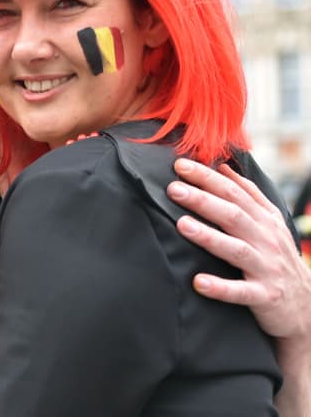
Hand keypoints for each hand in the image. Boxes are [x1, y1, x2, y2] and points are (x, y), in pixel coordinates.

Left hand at [168, 158, 310, 342]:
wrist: (306, 305)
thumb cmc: (278, 258)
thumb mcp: (269, 223)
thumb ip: (248, 195)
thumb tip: (223, 167)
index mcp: (264, 220)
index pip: (233, 192)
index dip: (207, 178)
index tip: (180, 165)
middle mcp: (266, 240)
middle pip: (233, 215)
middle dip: (203, 200)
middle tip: (174, 188)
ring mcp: (266, 268)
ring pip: (237, 250)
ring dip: (209, 237)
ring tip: (182, 225)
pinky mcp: (264, 296)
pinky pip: (241, 292)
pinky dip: (221, 288)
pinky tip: (199, 282)